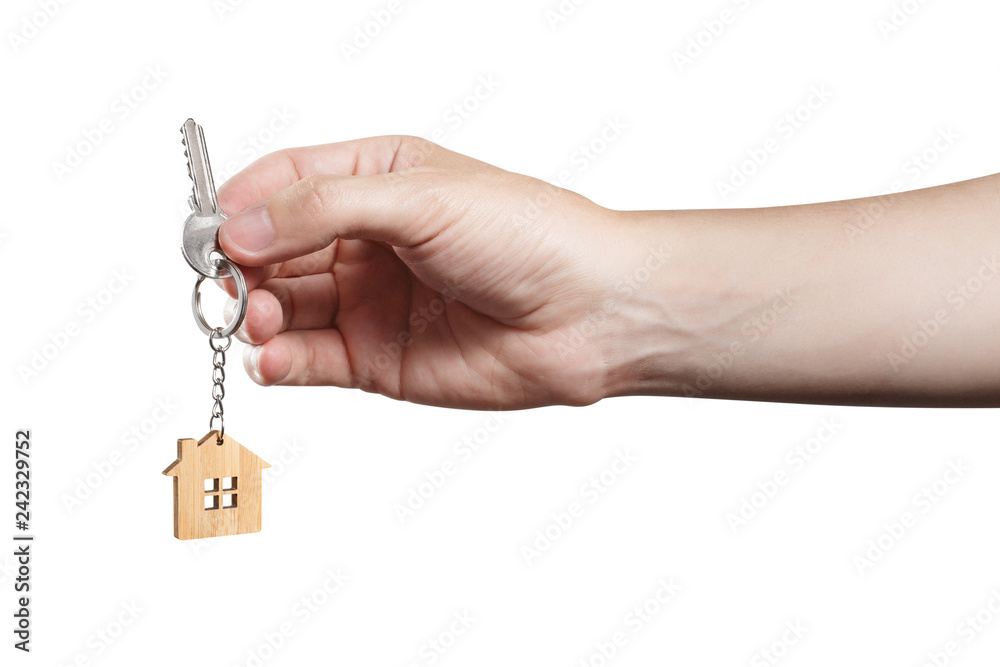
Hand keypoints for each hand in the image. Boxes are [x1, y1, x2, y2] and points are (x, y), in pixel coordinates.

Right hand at [217, 136, 641, 408]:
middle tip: (223, 286)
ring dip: (255, 315)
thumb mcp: (419, 198)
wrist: (590, 311)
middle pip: (271, 249)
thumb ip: (322, 209)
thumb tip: (238, 226)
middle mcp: (365, 240)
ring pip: (282, 307)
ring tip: (256, 321)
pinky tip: (273, 358)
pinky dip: (280, 361)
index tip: (210, 231)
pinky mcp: (376, 358)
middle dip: (240, 267)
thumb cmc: (527, 234)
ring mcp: (368, 301)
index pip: (282, 184)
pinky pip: (309, 359)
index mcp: (376, 181)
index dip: (240, 205)